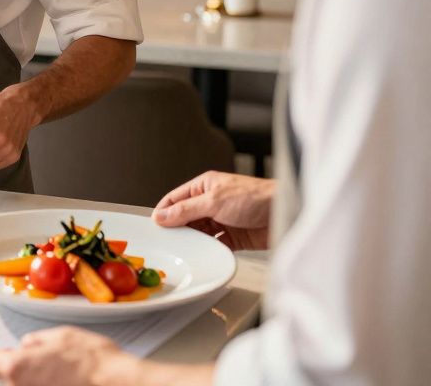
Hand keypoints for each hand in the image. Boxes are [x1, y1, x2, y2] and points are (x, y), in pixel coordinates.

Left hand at [0, 327, 132, 384]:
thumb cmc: (95, 363)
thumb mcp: (62, 336)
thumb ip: (36, 341)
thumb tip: (27, 345)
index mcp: (17, 368)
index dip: (0, 354)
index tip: (9, 354)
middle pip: (9, 378)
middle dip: (24, 370)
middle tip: (47, 366)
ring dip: (38, 383)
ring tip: (64, 377)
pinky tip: (70, 384)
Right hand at [153, 171, 273, 250]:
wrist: (284, 212)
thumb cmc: (256, 197)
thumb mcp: (214, 201)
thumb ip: (186, 210)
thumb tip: (162, 216)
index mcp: (205, 186)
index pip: (176, 198)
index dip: (164, 211)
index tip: (155, 225)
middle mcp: (212, 202)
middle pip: (186, 216)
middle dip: (177, 227)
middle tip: (167, 239)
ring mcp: (223, 219)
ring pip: (200, 231)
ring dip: (194, 239)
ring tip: (185, 247)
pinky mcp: (235, 236)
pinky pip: (215, 243)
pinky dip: (209, 248)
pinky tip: (205, 251)